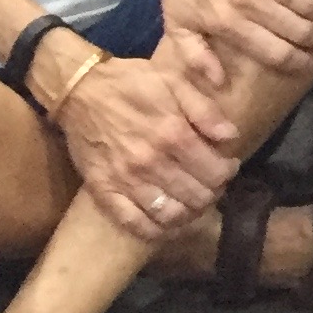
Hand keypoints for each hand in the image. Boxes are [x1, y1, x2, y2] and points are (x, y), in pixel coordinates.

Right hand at [54, 45, 243, 238]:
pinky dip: (156, 230)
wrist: (81, 91)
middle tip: (212, 184)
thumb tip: (231, 137)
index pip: (215, 172)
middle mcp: (151, 162)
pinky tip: (168, 222)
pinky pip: (135, 224)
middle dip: (213, 192)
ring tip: (194, 201)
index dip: (228, 172)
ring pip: (171, 215)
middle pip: (198, 197)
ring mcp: (126, 181)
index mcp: (173, 134)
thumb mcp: (175, 82)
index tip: (228, 165)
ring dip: (190, 213)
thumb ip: (205, 110)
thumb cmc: (133, 83)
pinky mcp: (104, 192)